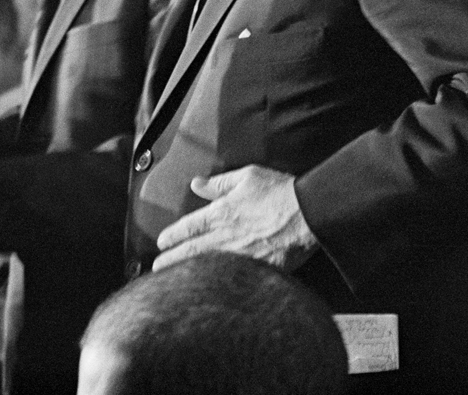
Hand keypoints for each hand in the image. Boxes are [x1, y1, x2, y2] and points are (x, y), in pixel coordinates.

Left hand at [153, 165, 317, 271]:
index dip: (173, 235)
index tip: (162, 242)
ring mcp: (242, 256)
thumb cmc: (281, 193)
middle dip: (172, 260)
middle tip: (157, 268)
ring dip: (189, 275)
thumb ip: (219, 183)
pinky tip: (210, 291)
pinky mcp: (259, 270)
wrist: (310, 214)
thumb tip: (197, 184)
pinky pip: (233, 279)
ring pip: (208, 268)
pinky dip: (218, 285)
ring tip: (175, 282)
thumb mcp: (248, 177)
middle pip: (192, 251)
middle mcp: (227, 237)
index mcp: (222, 213)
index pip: (189, 227)